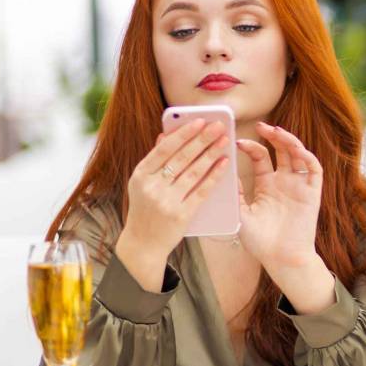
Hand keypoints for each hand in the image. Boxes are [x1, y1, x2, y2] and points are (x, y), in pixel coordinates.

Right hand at [116, 118, 229, 290]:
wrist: (143, 244)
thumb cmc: (145, 209)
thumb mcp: (142, 184)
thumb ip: (154, 160)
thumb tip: (166, 134)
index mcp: (140, 175)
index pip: (164, 149)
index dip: (184, 133)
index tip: (200, 120)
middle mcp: (152, 187)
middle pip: (182, 158)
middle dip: (202, 139)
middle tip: (219, 126)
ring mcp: (166, 202)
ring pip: (194, 172)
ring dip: (211, 154)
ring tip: (224, 140)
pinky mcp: (181, 214)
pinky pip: (202, 191)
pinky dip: (214, 176)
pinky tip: (224, 164)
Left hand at [235, 122, 334, 313]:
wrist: (281, 259)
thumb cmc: (260, 242)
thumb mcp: (240, 215)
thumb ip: (234, 194)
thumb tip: (220, 172)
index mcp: (267, 185)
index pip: (262, 157)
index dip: (252, 147)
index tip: (237, 142)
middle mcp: (284, 182)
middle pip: (281, 150)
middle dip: (272, 136)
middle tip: (261, 126)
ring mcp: (299, 185)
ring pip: (298, 155)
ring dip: (290, 141)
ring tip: (277, 132)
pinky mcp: (313, 192)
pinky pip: (314, 169)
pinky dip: (307, 157)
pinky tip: (297, 150)